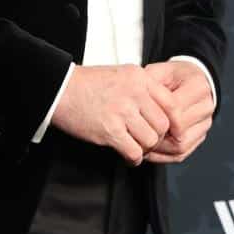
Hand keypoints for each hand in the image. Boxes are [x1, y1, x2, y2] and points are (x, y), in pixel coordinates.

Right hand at [51, 63, 183, 164]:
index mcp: (140, 78)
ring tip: (135, 147)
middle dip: (157, 137)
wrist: (59, 89)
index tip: (169, 130)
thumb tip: (160, 108)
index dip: (174, 122)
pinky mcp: (110, 130)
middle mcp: (135, 93)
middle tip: (147, 141)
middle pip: (163, 124)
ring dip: (144, 149)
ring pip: (150, 140)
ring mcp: (123, 112)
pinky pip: (134, 152)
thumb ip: (142, 88)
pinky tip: (127, 156)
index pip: (172, 104)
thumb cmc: (86, 84)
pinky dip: (133, 159)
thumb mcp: (121, 74)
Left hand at [137, 59, 213, 163]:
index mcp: (198, 88)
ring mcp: (205, 125)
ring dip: (158, 149)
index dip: (154, 117)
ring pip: (180, 146)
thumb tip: (137, 97)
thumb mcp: (161, 71)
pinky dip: (162, 155)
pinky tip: (148, 150)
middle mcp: (207, 107)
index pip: (175, 109)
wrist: (192, 81)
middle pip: (179, 131)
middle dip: (155, 135)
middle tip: (134, 134)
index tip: (136, 118)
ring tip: (139, 143)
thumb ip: (150, 80)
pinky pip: (181, 154)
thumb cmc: (174, 76)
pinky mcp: (200, 137)